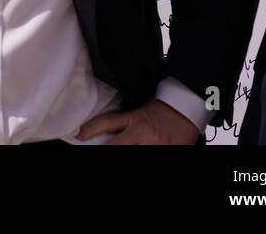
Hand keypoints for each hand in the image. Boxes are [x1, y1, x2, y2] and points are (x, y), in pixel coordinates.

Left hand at [77, 98, 198, 144]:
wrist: (185, 109)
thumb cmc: (160, 110)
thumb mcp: (139, 111)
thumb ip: (124, 122)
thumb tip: (105, 134)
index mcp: (134, 118)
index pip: (107, 122)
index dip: (90, 129)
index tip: (79, 134)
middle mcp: (141, 132)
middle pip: (115, 146)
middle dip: (106, 149)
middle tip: (97, 149)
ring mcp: (154, 144)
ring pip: (130, 153)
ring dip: (127, 151)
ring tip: (129, 146)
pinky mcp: (168, 151)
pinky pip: (150, 156)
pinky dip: (143, 154)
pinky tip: (140, 149)